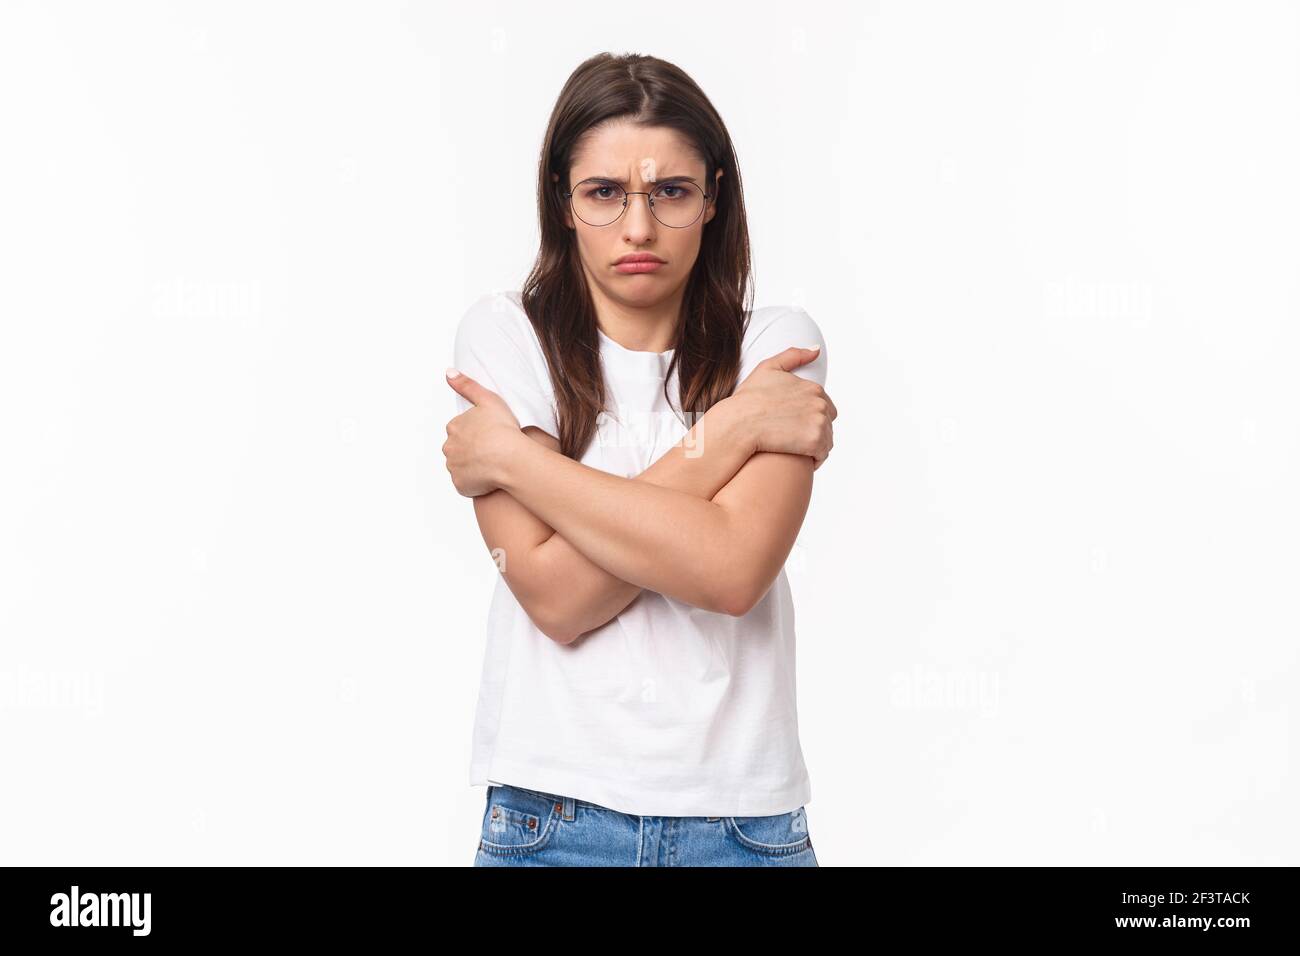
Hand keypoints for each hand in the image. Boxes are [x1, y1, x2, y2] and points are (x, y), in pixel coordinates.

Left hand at [442, 369, 524, 496]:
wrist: (510, 458)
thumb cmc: (504, 428)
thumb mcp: (488, 399)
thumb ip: (467, 385)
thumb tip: (448, 372)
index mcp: (453, 426)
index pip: (462, 430)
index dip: (479, 433)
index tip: (493, 435)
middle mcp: (449, 447)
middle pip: (461, 449)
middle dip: (474, 450)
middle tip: (494, 451)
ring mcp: (453, 467)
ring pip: (464, 466)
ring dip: (475, 466)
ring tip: (495, 465)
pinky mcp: (460, 485)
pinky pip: (467, 484)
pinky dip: (476, 482)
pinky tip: (491, 478)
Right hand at [730, 346, 836, 469]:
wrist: (738, 423)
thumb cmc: (748, 398)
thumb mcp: (768, 368)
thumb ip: (794, 356)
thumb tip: (816, 350)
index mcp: (814, 388)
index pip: (825, 407)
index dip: (809, 418)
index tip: (793, 425)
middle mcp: (821, 403)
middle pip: (827, 424)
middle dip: (814, 431)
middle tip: (793, 439)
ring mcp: (819, 422)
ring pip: (826, 440)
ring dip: (814, 447)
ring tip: (794, 450)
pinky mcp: (815, 441)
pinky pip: (822, 455)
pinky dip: (814, 459)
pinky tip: (798, 459)